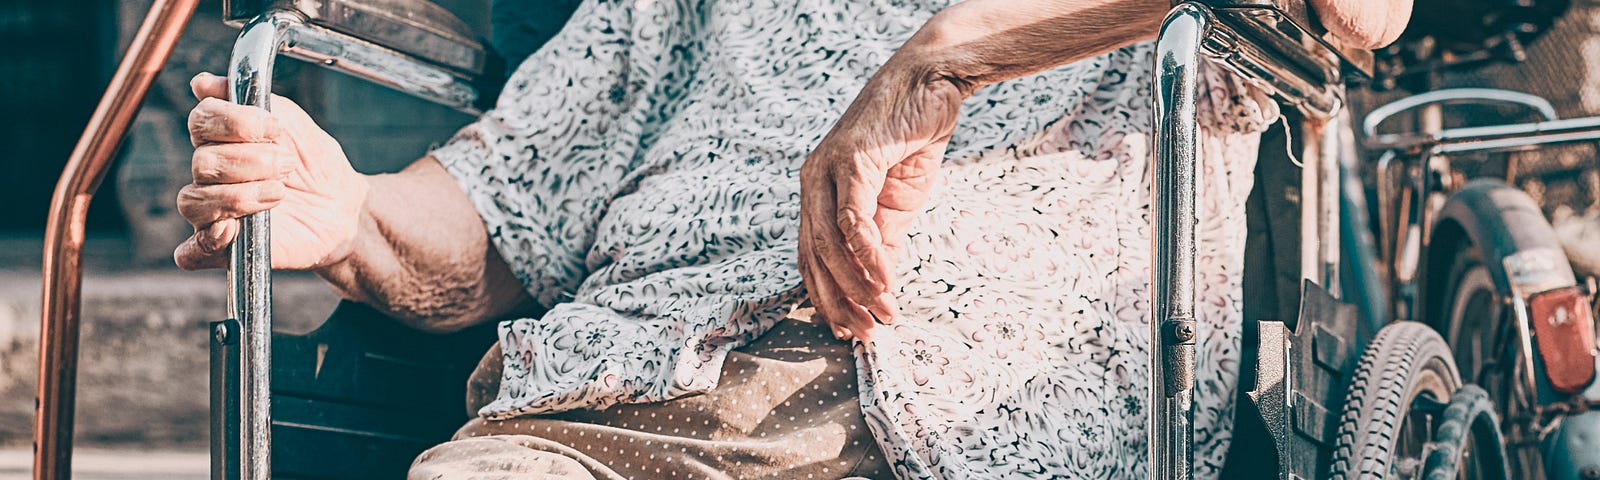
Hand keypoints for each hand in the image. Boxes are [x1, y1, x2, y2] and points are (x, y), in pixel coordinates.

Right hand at [174, 72, 368, 270]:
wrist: (343, 205)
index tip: (276, 129)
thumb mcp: (292, 121)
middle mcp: (210, 174)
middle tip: (287, 166)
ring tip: (279, 194)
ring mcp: (214, 211)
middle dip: (252, 161)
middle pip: (203, 162)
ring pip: (194, 200)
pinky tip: (228, 232)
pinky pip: (191, 252)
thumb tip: (202, 83)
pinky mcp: (225, 249)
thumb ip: (250, 99)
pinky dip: (201, 244)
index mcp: (220, 139)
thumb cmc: (313, 162)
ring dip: (241, 195)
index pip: (201, 121)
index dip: (237, 123)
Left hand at [799, 57, 970, 340]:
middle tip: (866, 335)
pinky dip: (868, 256)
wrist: (931, 84)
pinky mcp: (851, 161)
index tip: (850, 331)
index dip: (827, 298)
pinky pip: (853, 219)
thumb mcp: (896, 203)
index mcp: (816, 194)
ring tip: (882, 314)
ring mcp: (826, 170)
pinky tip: (885, 282)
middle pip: (814, 258)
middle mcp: (811, 182)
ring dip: (856, 287)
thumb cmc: (911, 140)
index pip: (811, 258)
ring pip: (830, 244)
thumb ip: (882, 242)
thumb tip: (878, 288)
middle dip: (839, 303)